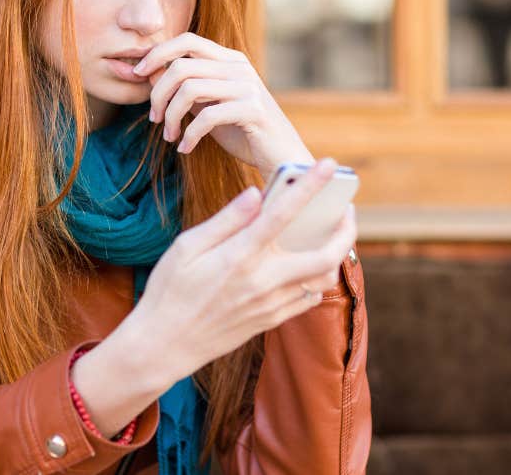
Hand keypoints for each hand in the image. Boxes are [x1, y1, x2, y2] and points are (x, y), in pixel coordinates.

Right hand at [115, 159, 358, 388]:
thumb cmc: (169, 290)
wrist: (164, 345)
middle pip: (325, 255)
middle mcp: (262, 281)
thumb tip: (256, 194)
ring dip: (334, 255)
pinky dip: (316, 278)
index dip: (310, 185)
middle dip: (345, 229)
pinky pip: (307, 298)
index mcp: (239, 256)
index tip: (329, 164)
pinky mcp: (270, 321)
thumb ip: (226, 220)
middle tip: (346, 209)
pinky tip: (306, 265)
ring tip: (330, 235)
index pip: (283, 213)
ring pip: (322, 279)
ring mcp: (270, 304)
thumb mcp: (186, 247)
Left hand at [131, 32, 310, 175]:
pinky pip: (207, 116)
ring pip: (190, 90)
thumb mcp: (207, 105)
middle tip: (154, 119)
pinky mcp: (252, 110)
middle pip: (181, 66)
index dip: (157, 53)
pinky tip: (185, 148)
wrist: (279, 155)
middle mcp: (239, 67)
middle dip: (158, 94)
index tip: (137, 74)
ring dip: (171, 117)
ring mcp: (248, 87)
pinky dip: (189, 135)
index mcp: (229, 59)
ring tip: (170, 136)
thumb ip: (184, 88)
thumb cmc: (240, 130)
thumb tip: (148, 73)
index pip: (187, 40)